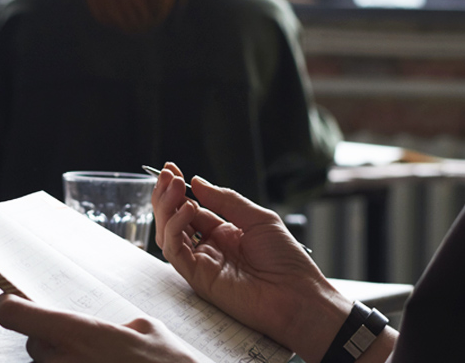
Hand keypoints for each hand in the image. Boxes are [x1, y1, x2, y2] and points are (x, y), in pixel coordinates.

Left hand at [0, 293, 209, 362]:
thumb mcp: (148, 329)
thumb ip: (116, 324)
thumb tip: (111, 327)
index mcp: (79, 335)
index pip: (15, 315)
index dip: (9, 306)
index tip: (10, 301)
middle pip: (35, 346)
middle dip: (52, 341)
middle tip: (81, 342)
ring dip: (66, 361)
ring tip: (100, 360)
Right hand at [152, 163, 351, 359]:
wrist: (298, 296)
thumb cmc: (286, 260)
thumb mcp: (259, 218)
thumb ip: (226, 200)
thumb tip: (197, 182)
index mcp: (224, 233)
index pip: (191, 208)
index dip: (179, 190)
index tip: (171, 169)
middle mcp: (209, 248)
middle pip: (174, 220)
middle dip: (167, 195)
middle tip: (166, 174)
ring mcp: (202, 263)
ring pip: (168, 234)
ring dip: (166, 208)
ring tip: (174, 186)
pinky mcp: (197, 278)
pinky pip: (175, 252)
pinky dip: (175, 228)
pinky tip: (187, 209)